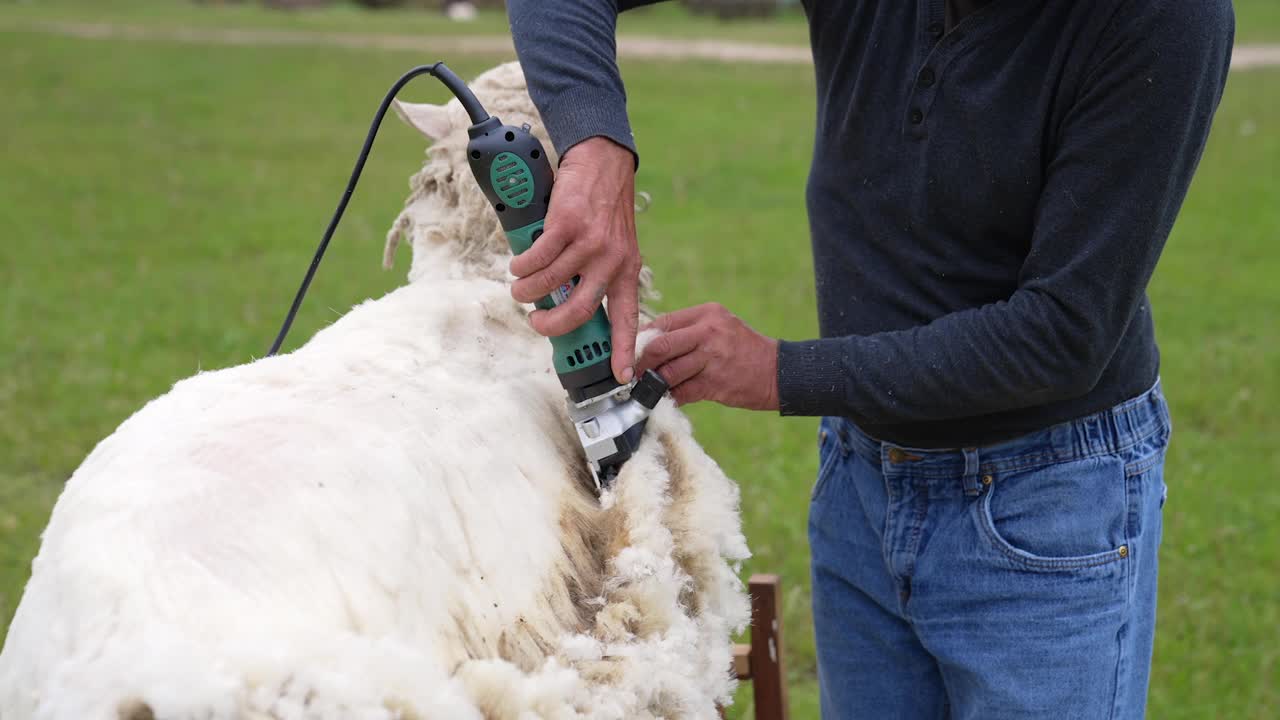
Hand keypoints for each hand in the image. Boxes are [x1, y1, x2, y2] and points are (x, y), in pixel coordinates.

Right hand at [509, 136, 640, 383]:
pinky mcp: (567, 223)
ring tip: (520, 287)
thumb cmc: (604, 207)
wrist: (604, 161)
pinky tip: (519, 264)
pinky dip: (521, 264)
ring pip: (549, 284)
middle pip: (579, 311)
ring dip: (526, 290)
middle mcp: (612, 260)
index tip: (622, 377)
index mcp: (628, 271)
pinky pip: (536, 257)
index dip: (625, 351)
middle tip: (537, 321)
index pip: (628, 318)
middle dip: (551, 325)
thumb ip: (600, 273)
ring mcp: (590, 242)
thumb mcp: (616, 245)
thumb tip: (570, 304)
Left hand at [637, 303, 779, 409]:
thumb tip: (651, 345)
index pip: (664, 322)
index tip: (631, 352)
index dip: (642, 339)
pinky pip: (682, 392)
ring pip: (668, 371)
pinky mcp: (715, 383)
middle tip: (631, 374)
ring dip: (653, 384)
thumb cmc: (743, 350)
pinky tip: (666, 400)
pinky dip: (670, 397)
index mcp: (707, 313)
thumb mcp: (719, 328)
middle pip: (660, 345)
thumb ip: (689, 332)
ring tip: (645, 389)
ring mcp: (712, 358)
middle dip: (641, 362)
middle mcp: (709, 332)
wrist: (778, 371)